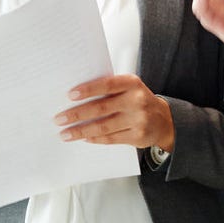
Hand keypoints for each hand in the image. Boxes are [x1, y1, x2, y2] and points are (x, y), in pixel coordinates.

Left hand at [56, 74, 175, 150]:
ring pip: (103, 127)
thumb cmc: (137, 100)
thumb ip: (108, 90)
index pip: (107, 85)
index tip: (70, 95)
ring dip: (81, 131)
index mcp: (132, 83)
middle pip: (101, 108)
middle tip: (59, 119)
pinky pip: (110, 139)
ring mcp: (138, 120)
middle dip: (77, 114)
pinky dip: (94, 139)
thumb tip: (75, 98)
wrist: (164, 120)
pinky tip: (84, 138)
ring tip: (65, 133)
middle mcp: (137, 100)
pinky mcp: (137, 136)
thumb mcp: (128, 88)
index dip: (88, 90)